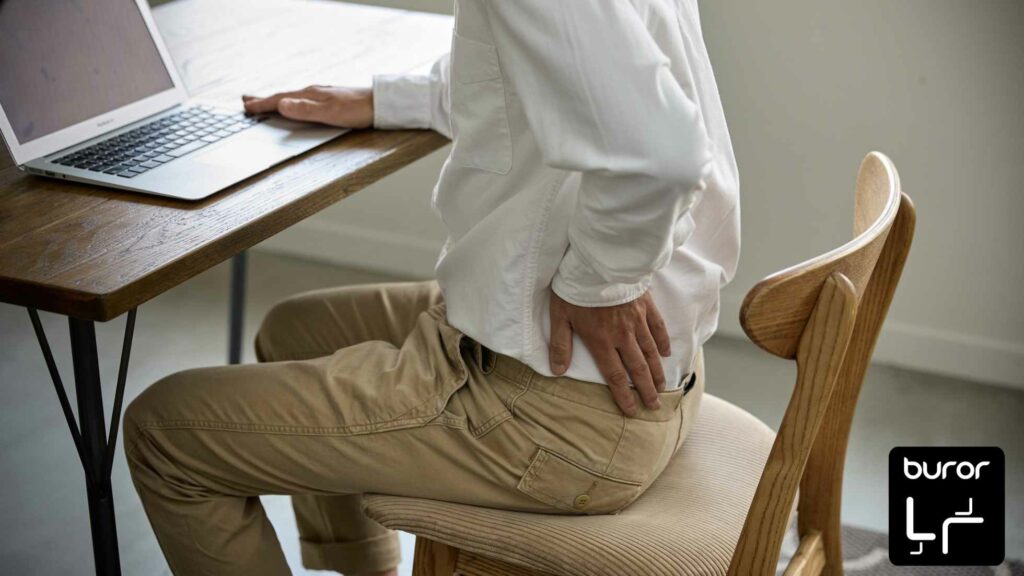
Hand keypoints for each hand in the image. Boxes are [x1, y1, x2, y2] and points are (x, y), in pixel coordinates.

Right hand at [241, 85, 373, 128]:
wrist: (380, 104)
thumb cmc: (356, 110)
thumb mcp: (329, 113)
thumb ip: (304, 110)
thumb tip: (281, 105)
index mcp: (310, 95)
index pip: (280, 99)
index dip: (262, 104)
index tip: (246, 108)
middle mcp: (313, 93)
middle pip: (283, 96)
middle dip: (264, 100)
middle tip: (246, 101)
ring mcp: (321, 96)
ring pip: (293, 98)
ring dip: (276, 100)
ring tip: (264, 102)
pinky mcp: (330, 101)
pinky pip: (303, 101)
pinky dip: (291, 102)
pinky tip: (295, 105)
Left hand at [549, 289, 670, 415]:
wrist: (598, 261)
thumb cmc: (575, 288)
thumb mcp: (559, 316)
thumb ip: (561, 345)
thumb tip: (557, 370)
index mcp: (601, 341)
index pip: (615, 375)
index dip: (624, 395)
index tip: (632, 410)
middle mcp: (622, 335)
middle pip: (638, 368)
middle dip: (646, 390)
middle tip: (654, 406)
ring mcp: (637, 320)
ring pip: (650, 352)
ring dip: (657, 371)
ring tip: (662, 386)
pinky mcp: (645, 305)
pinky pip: (658, 327)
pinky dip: (662, 342)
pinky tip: (666, 353)